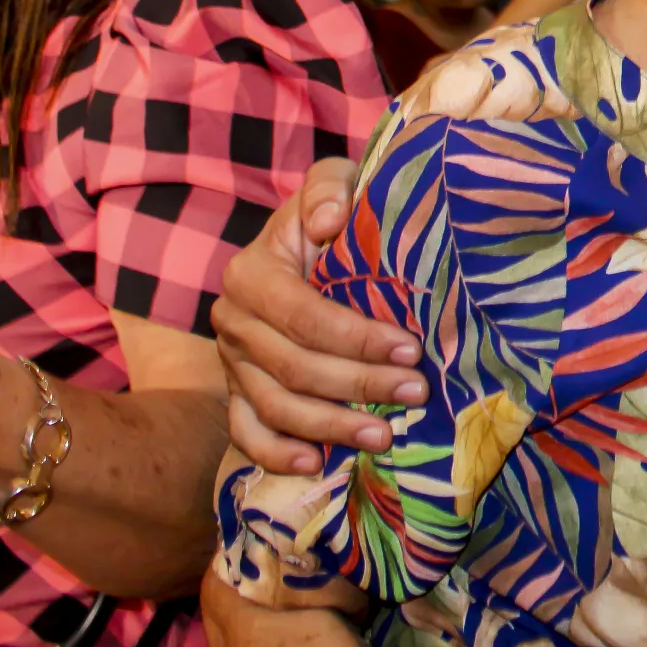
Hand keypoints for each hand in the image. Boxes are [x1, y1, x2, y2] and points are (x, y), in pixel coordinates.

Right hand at [211, 160, 423, 473]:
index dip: (356, 337)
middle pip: (293, 367)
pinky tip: (317, 463)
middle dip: (357, 384)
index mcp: (251, 273)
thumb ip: (329, 190)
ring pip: (275, 406)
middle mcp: (232, 321)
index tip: (410, 348)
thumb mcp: (334, 183)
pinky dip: (277, 454)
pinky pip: (247, 432)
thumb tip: (328, 221)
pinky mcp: (238, 393)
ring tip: (384, 436)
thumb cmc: (332, 215)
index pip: (304, 316)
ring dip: (330, 426)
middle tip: (414, 393)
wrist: (307, 243)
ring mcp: (232, 363)